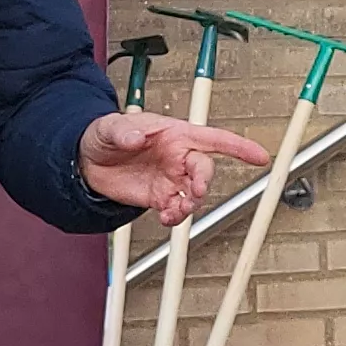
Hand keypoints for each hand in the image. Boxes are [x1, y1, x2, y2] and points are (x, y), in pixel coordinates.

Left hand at [80, 111, 271, 224]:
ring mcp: (170, 178)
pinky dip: (176, 217)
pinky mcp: (160, 197)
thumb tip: (137, 136)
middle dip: (204, 181)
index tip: (258, 156)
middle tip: (194, 190)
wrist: (86, 162)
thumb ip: (124, 131)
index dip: (238, 146)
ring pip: (194, 194)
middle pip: (205, 169)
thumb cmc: (104, 135)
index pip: (213, 138)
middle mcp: (177, 157)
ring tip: (178, 209)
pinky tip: (167, 217)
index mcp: (174, 134)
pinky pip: (177, 209)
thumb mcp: (110, 127)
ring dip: (191, 204)